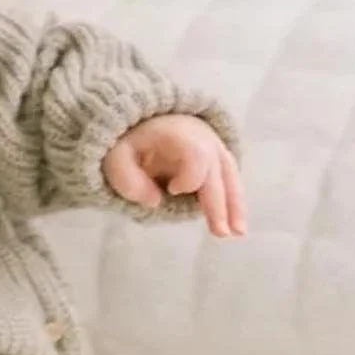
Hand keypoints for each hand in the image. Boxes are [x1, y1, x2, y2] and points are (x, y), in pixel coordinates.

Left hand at [102, 114, 246, 237]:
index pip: (195, 155)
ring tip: (237, 233)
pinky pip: (231, 180)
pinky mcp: (220, 160)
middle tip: (219, 232)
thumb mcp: (117, 156)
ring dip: (234, 205)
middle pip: (215, 172)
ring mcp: (215, 148)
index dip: (190, 177)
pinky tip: (237, 226)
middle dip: (218, 203)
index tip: (171, 190)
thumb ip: (127, 178)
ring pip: (230, 176)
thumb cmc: (133, 141)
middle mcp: (203, 139)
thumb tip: (155, 201)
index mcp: (177, 134)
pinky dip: (234, 202)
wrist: (150, 121)